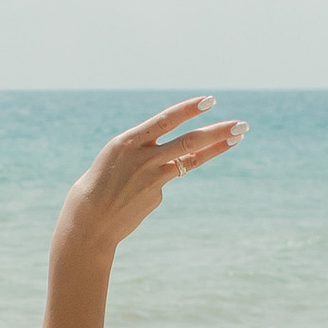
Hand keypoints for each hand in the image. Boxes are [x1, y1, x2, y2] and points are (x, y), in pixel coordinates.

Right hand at [57, 99, 242, 260]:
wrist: (86, 226)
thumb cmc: (94, 190)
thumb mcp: (113, 160)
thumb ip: (141, 153)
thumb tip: (174, 159)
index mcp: (126, 142)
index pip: (165, 120)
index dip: (189, 110)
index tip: (210, 100)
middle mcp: (142, 157)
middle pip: (188, 141)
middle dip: (218, 130)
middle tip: (241, 123)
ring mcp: (151, 178)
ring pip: (190, 159)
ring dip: (217, 147)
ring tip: (238, 137)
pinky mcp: (156, 196)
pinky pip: (166, 182)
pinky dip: (159, 182)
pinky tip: (136, 198)